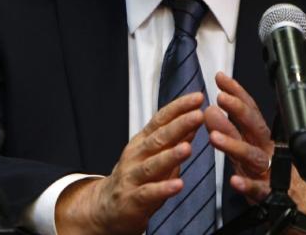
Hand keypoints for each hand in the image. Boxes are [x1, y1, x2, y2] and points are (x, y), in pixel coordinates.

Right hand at [56, 92, 204, 234]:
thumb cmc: (137, 177)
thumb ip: (176, 139)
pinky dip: (163, 188)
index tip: (198, 97)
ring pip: (153, 164)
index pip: (161, 119)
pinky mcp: (132, 200)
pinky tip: (178, 185)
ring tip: (187, 148)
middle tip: (198, 115)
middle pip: (159, 138)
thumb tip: (196, 120)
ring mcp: (132, 177)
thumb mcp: (156, 154)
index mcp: (143, 141)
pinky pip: (149, 193)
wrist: (107, 207)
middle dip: (179, 125)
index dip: (179, 108)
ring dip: (171, 155)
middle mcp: (136, 155)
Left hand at [205, 73, 305, 219]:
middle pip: (253, 126)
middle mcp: (265, 149)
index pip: (249, 109)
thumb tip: (209, 109)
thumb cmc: (267, 172)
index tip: (220, 78)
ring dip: (234, 144)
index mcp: (259, 137)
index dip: (236, 92)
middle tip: (220, 98)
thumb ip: (228, 129)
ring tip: (214, 137)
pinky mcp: (268, 194)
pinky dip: (246, 185)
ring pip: (252, 155)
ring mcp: (268, 171)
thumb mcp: (246, 147)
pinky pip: (257, 189)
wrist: (296, 204)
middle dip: (237, 110)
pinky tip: (234, 181)